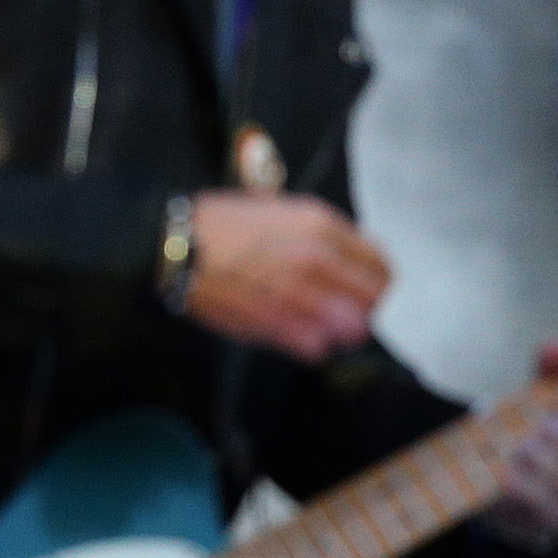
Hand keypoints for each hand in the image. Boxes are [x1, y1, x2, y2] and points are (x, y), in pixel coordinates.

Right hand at [180, 191, 389, 362]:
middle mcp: (319, 258)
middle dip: (363, 308)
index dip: (374, 281)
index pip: (380, 264)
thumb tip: (343, 256)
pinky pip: (318, 348)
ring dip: (340, 332)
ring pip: (354, 329)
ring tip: (320, 326)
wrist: (176, 247)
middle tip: (342, 311)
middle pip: (374, 299)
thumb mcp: (278, 208)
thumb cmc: (219, 226)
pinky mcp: (278, 324)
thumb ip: (318, 232)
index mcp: (321, 225)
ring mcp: (301, 293)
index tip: (359, 288)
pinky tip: (294, 335)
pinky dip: (312, 347)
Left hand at [484, 343, 557, 551]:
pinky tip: (509, 472)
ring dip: (548, 465)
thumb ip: (552, 367)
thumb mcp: (544, 391)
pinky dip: (527, 488)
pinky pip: (550, 510)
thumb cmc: (539, 428)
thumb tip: (556, 348)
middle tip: (544, 426)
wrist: (503, 475)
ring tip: (523, 447)